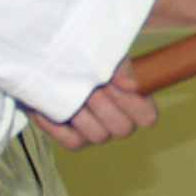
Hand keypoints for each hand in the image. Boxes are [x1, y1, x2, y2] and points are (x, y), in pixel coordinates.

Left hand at [36, 62, 159, 145]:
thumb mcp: (103, 54)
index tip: (115, 82)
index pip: (147, 116)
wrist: (48, 60)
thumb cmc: (83, 55)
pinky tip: (53, 104)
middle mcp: (118, 122)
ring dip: (83, 112)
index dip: (135, 104)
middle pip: (123, 128)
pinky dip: (61, 124)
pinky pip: (72, 141)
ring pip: (99, 135)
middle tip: (89, 85)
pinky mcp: (74, 139)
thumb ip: (120, 68)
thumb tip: (131, 85)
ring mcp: (97, 133)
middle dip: (104, 104)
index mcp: (134, 102)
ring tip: (70, 91)